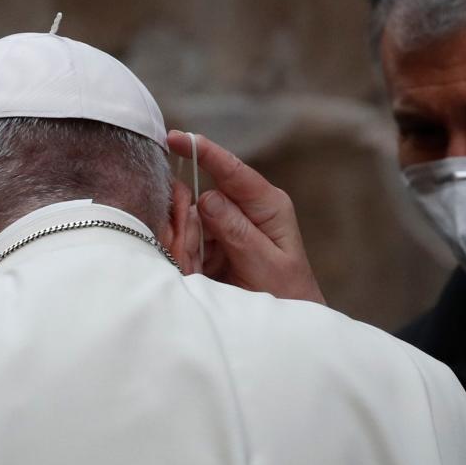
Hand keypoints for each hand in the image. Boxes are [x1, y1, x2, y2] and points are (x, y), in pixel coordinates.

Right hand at [168, 131, 324, 303]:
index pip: (232, 171)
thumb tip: (208, 197)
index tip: (178, 138)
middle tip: (193, 256)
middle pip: (203, 197)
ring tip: (204, 272)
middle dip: (190, 222)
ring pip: (191, 220)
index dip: (204, 152)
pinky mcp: (212, 243)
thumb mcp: (266, 266)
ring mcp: (227, 225)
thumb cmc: (287, 296)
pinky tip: (200, 273)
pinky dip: (187, 255)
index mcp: (269, 205)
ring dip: (189, 244)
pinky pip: (188, 239)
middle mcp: (246, 208)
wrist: (286, 326)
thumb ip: (238, 232)